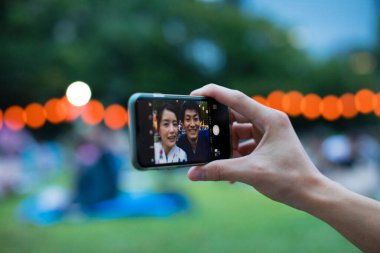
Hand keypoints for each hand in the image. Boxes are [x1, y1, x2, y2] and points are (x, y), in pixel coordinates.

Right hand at [188, 84, 324, 208]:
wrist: (311, 194)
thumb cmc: (289, 179)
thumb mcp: (251, 173)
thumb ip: (220, 171)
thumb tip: (193, 174)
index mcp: (270, 119)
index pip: (236, 99)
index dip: (214, 93)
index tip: (195, 94)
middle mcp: (269, 121)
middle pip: (235, 115)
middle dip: (218, 126)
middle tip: (201, 130)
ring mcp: (269, 133)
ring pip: (238, 131)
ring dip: (227, 144)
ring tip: (215, 157)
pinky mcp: (267, 144)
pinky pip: (244, 143)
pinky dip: (235, 154)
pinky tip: (229, 170)